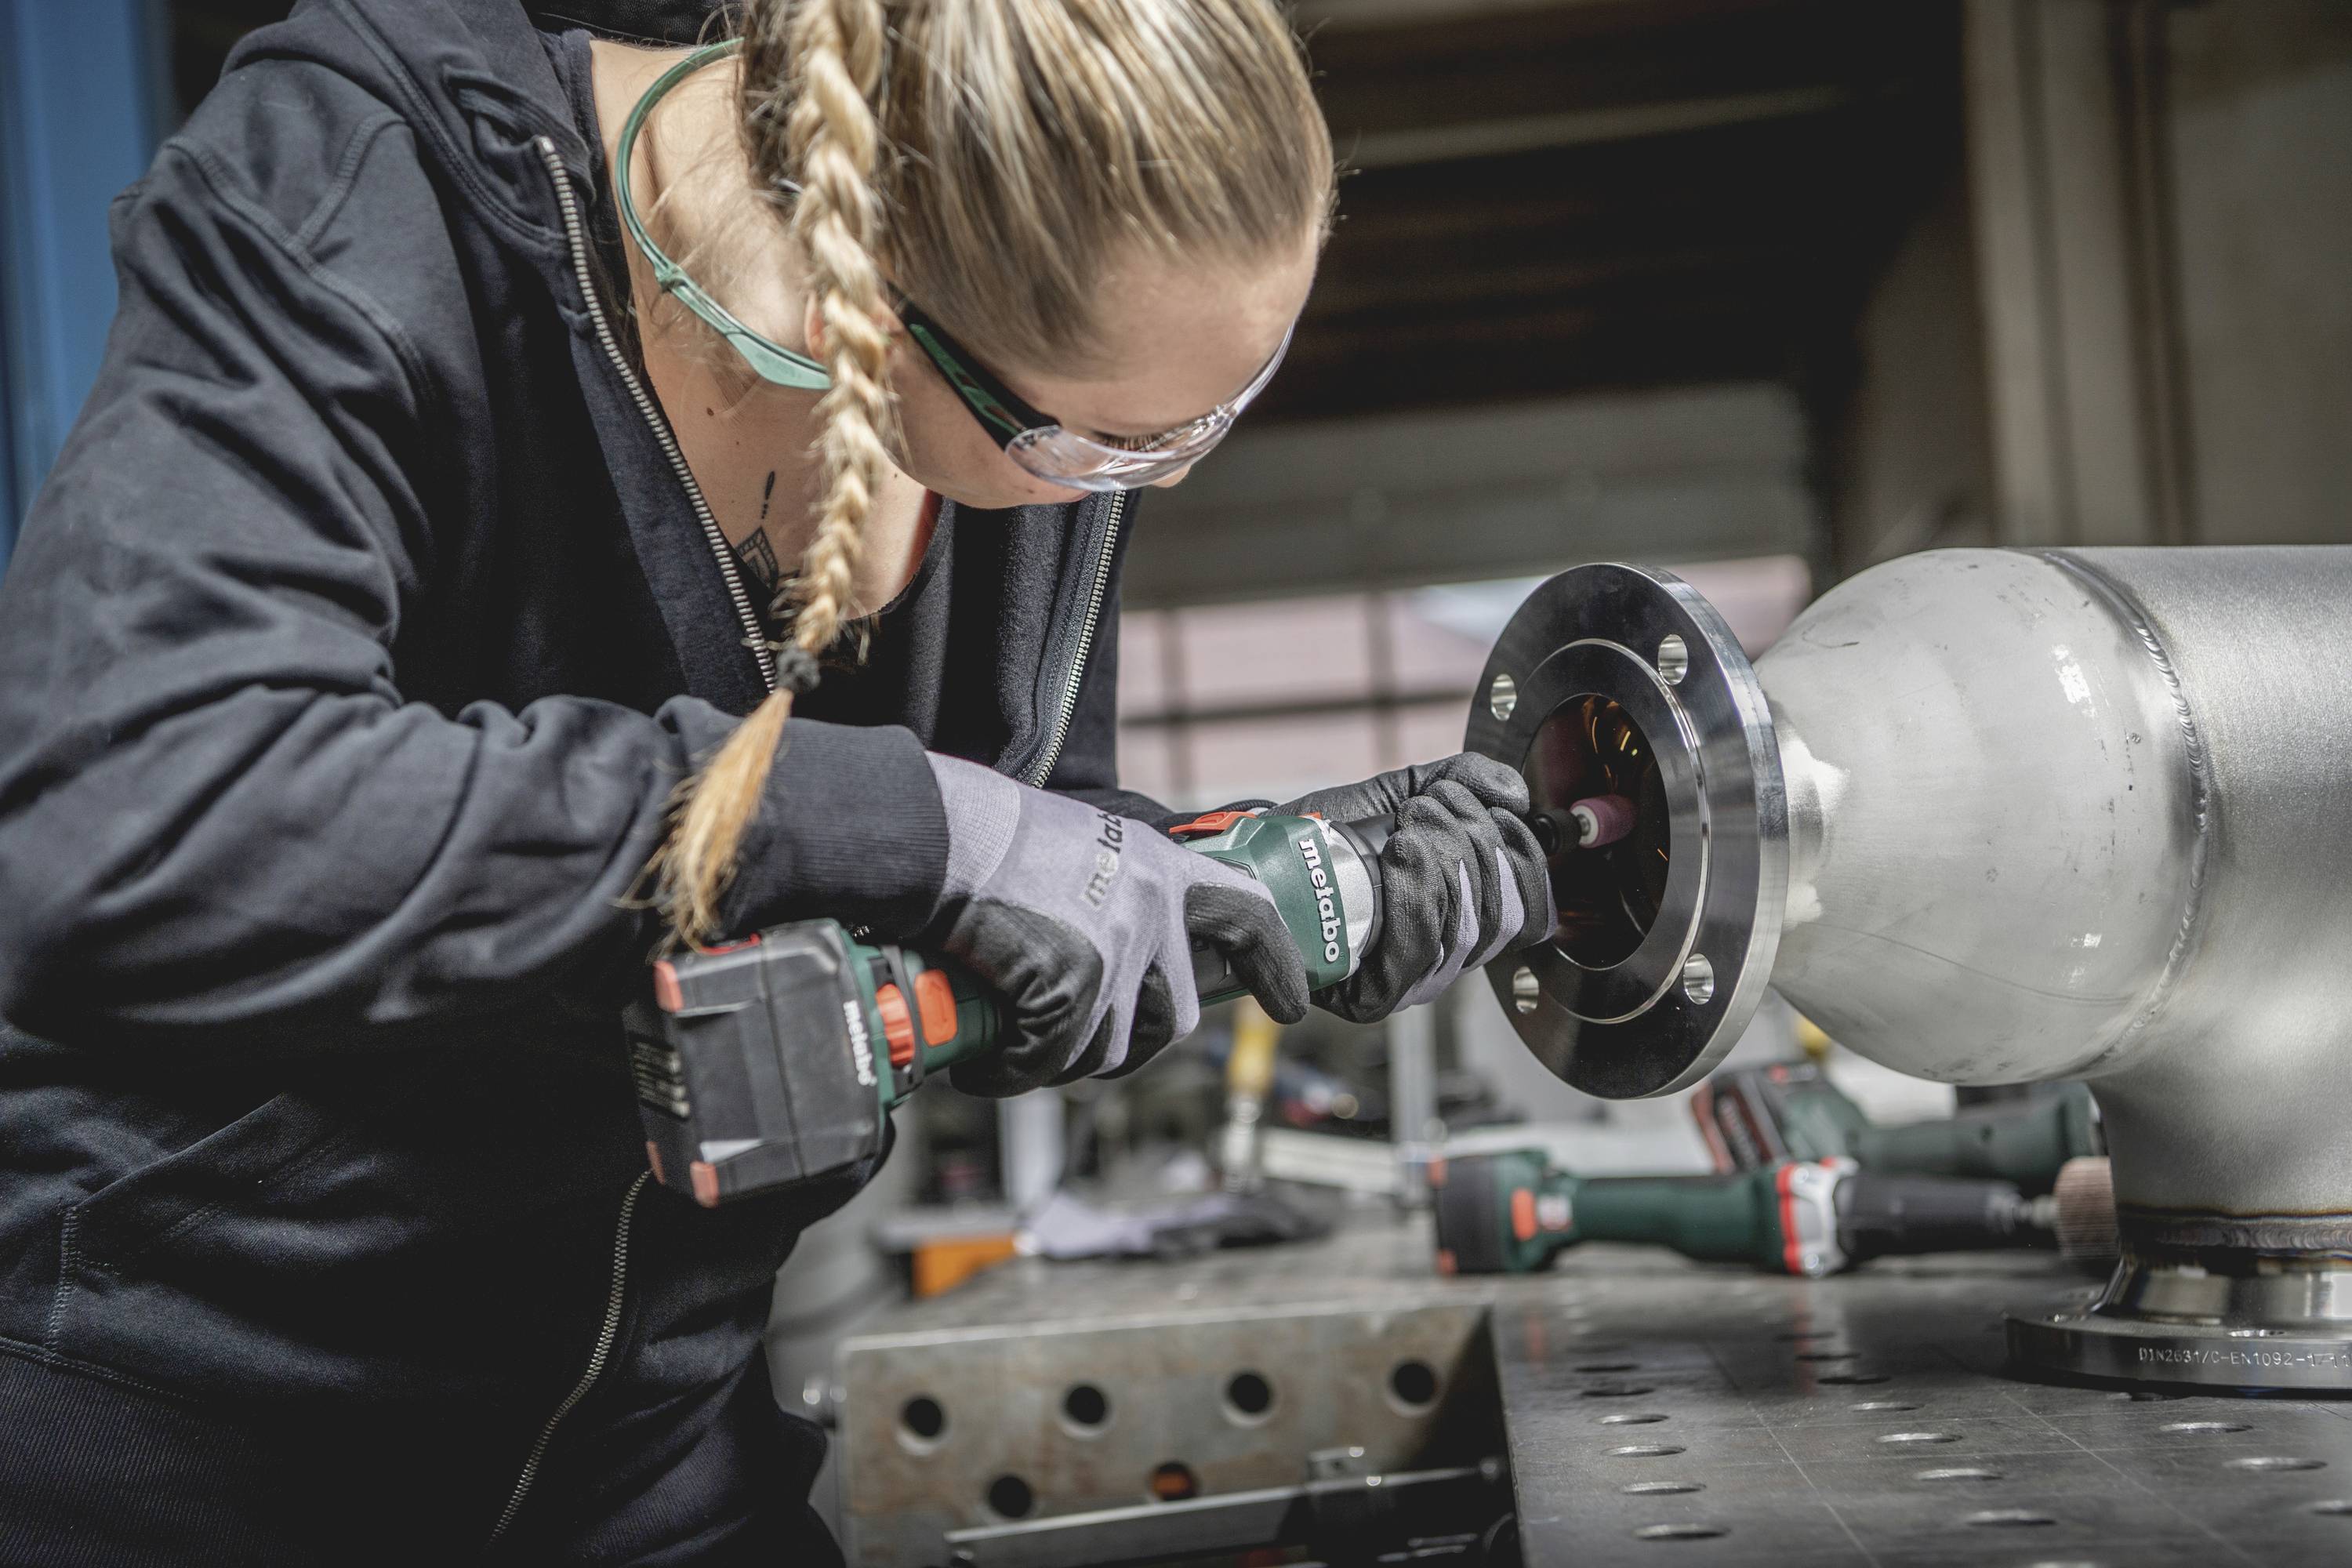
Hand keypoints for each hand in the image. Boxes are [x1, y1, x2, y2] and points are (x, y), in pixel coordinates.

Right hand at [926, 755, 1308, 1095]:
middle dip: (1126, 1046)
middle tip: (1073, 1046)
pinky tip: (985, 1063)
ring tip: (1011, 1048)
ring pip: (1108, 1050)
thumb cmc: (990, 840)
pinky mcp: (1075, 981)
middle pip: (1173, 1019)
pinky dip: (1013, 1073)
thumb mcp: (1080, 849)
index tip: (1292, 1005)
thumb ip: (1112, 897)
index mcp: (1159, 869)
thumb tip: (1108, 962)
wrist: (941, 835)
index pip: (1247, 914)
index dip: (1274, 964)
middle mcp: (1152, 909)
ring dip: (1058, 1062)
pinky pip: (1052, 1059)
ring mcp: (1119, 948)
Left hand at [1280, 753, 1550, 1022]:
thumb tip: (1516, 796)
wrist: (1263, 853)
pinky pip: (1418, 953)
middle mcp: (1449, 958)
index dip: (1524, 857)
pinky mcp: (1373, 998)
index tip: (1489, 809)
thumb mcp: (1405, 792)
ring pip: (1464, 931)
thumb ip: (1465, 780)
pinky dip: (1417, 894)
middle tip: (1428, 808)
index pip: (1534, 910)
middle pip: (1504, 916)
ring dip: (1444, 860)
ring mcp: (1413, 983)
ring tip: (1407, 825)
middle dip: (1474, 844)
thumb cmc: (1331, 831)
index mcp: (1469, 917)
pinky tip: (1398, 854)